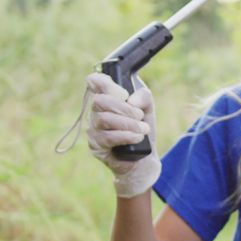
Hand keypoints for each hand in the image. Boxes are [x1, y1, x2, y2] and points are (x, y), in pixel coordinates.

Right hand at [85, 72, 161, 197]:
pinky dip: (126, 136)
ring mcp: (93, 128)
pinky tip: (137, 138)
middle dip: (125, 108)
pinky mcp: (95, 145)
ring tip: (143, 130)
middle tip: (140, 116)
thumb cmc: (141, 130)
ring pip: (104, 119)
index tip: (124, 94)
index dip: (106, 84)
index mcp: (107, 98)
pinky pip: (108, 137)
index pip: (95, 81)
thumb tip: (131, 100)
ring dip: (129, 124)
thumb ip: (144, 96)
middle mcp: (95, 112)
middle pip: (100, 101)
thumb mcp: (148, 109)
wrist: (143, 159)